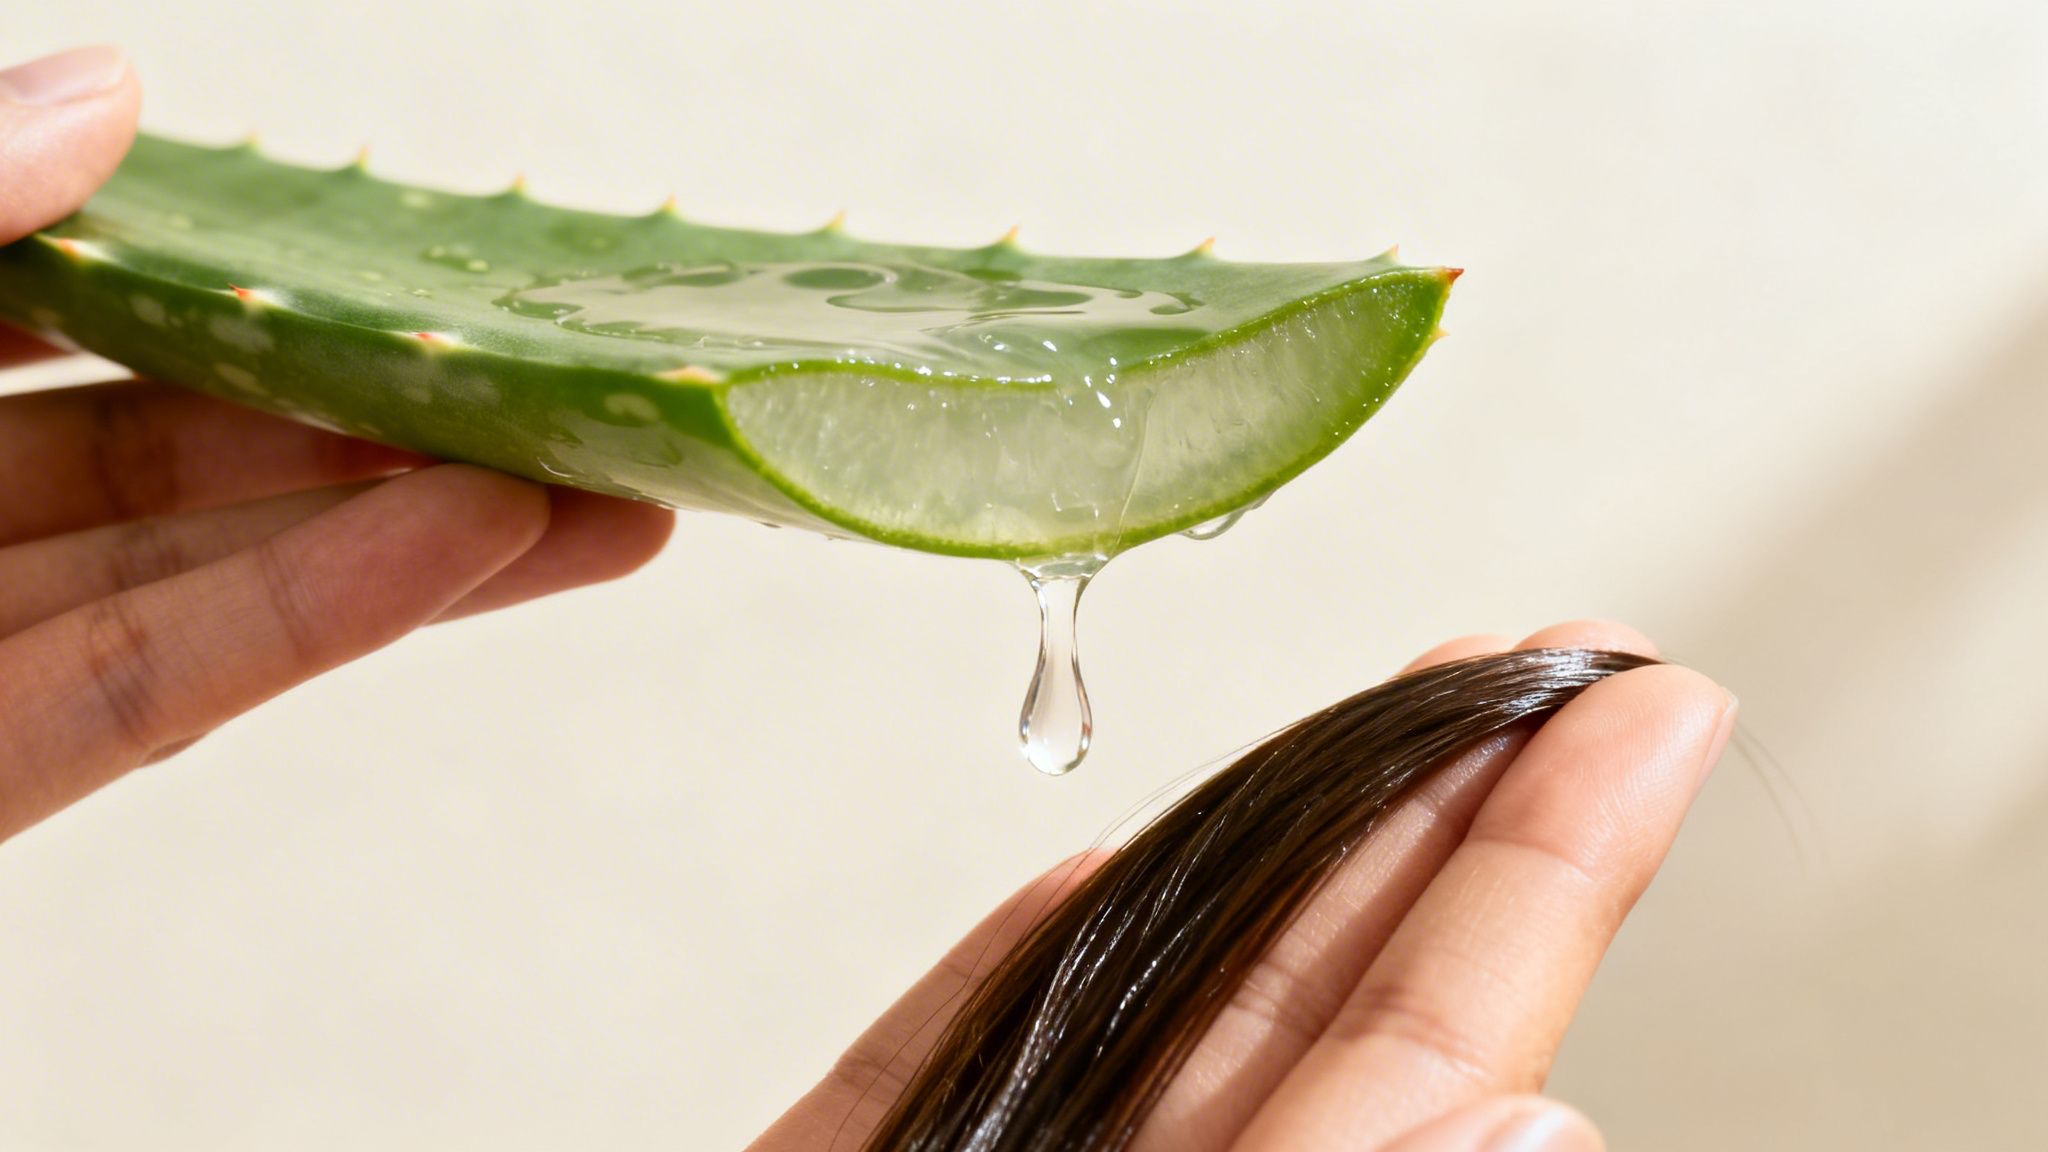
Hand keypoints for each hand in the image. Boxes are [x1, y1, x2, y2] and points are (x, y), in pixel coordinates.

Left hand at [0, 46, 673, 843]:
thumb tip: (112, 89)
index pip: (58, 291)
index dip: (232, 264)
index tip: (401, 247)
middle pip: (173, 441)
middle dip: (384, 410)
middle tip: (573, 388)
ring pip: (200, 574)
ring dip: (411, 532)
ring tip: (609, 492)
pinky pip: (146, 695)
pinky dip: (313, 622)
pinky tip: (473, 550)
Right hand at [758, 621, 1734, 1151]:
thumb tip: (1530, 1116)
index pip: (1430, 1055)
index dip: (1542, 880)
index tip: (1641, 717)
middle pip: (1303, 1001)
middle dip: (1421, 815)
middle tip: (1534, 669)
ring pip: (1143, 1009)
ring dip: (1253, 854)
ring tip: (1381, 723)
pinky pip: (934, 1064)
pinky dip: (1008, 967)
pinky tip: (1088, 875)